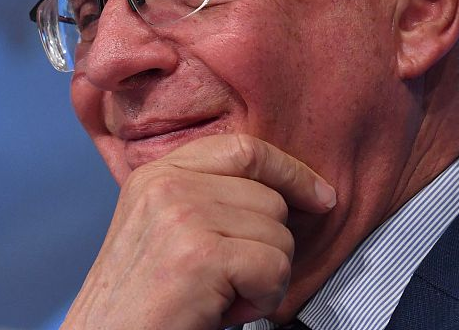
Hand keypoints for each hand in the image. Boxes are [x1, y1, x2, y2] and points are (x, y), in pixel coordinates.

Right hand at [61, 134, 336, 329]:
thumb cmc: (139, 301)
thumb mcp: (162, 229)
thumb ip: (202, 199)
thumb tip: (277, 193)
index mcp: (156, 173)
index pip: (243, 148)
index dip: (290, 171)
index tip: (318, 194)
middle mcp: (167, 184)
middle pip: (269, 198)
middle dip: (268, 247)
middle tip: (231, 281)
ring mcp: (182, 215)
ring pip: (278, 235)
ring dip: (265, 279)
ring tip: (221, 296)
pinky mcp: (200, 254)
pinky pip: (274, 269)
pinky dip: (261, 300)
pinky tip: (224, 310)